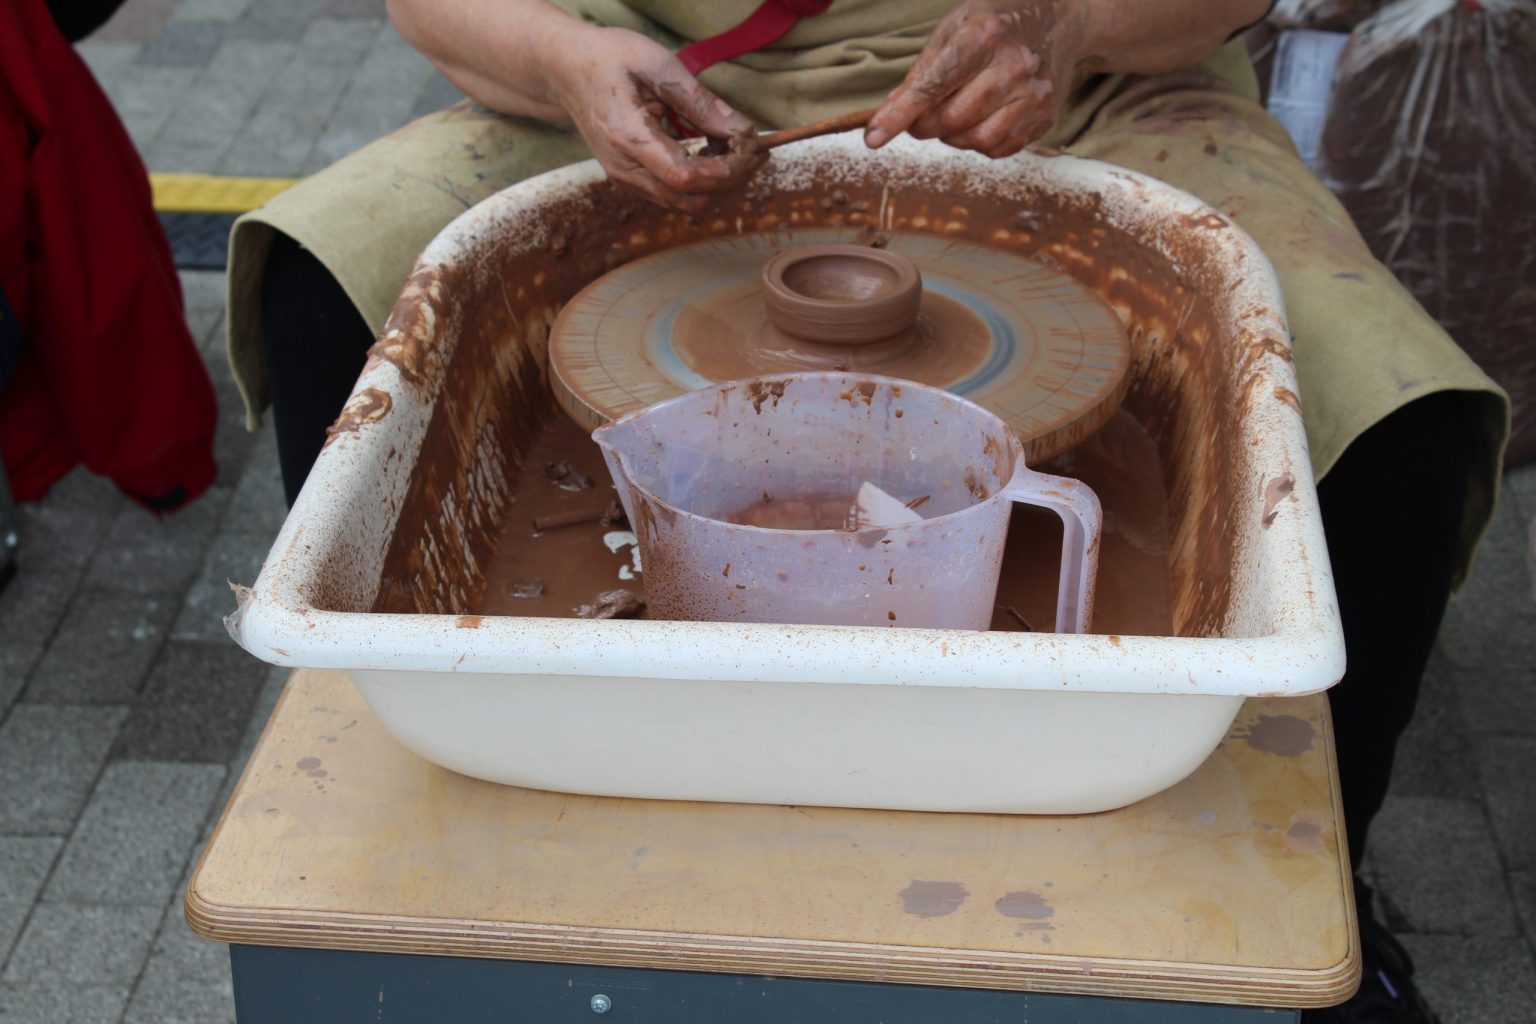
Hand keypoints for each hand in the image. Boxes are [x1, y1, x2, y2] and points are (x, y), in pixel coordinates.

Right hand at [546, 25, 765, 211]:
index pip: (687, 177)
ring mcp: (625, 180)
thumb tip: (742, 132)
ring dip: (718, 183)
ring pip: (685, 203)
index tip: (752, 148)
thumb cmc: (608, 58)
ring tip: (733, 147)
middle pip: (691, 198)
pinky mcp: (631, 181)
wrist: (565, 69)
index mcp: (628, 138)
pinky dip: (701, 181)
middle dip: (731, 180)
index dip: (727, 170)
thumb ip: (700, 102)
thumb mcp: (657, 65)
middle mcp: (624, 169)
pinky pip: (674, 195)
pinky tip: (711, 150)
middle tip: (753, 147)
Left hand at [864, 0, 1085, 157]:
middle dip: (925, 124)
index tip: (873, 138)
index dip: (899, 115)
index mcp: (982, 36)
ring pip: (973, 140)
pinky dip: (978, 140)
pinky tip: (983, 116)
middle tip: (923, 114)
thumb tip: (891, 110)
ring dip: (953, 135)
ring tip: (958, 109)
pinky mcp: (1044, 116)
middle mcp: (1012, 66)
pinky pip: (996, 149)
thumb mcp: (955, 27)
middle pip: (950, 121)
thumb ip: (924, 69)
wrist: (1060, 19)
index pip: (932, 86)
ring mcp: (1032, 94)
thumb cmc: (997, 22)